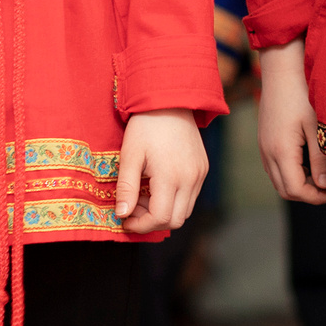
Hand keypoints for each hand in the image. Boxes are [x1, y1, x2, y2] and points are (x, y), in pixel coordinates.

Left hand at [116, 110, 208, 233]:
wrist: (171, 101)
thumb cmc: (146, 127)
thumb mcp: (130, 156)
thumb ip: (126, 188)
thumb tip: (122, 215)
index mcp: (171, 176)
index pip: (160, 218)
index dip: (141, 225)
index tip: (125, 219)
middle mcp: (191, 179)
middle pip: (175, 220)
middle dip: (152, 221)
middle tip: (133, 208)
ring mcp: (200, 174)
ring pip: (185, 211)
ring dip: (164, 212)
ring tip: (144, 195)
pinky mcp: (203, 169)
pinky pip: (190, 196)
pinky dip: (174, 200)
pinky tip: (157, 185)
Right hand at [257, 41, 325, 203]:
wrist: (281, 69)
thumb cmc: (302, 93)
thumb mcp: (317, 127)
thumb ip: (321, 159)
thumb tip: (324, 185)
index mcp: (281, 151)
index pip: (295, 190)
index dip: (316, 197)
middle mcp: (268, 153)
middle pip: (284, 190)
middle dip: (307, 195)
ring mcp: (263, 146)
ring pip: (277, 180)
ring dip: (298, 185)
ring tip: (321, 177)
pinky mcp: (264, 139)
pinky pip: (273, 167)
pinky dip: (289, 173)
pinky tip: (307, 163)